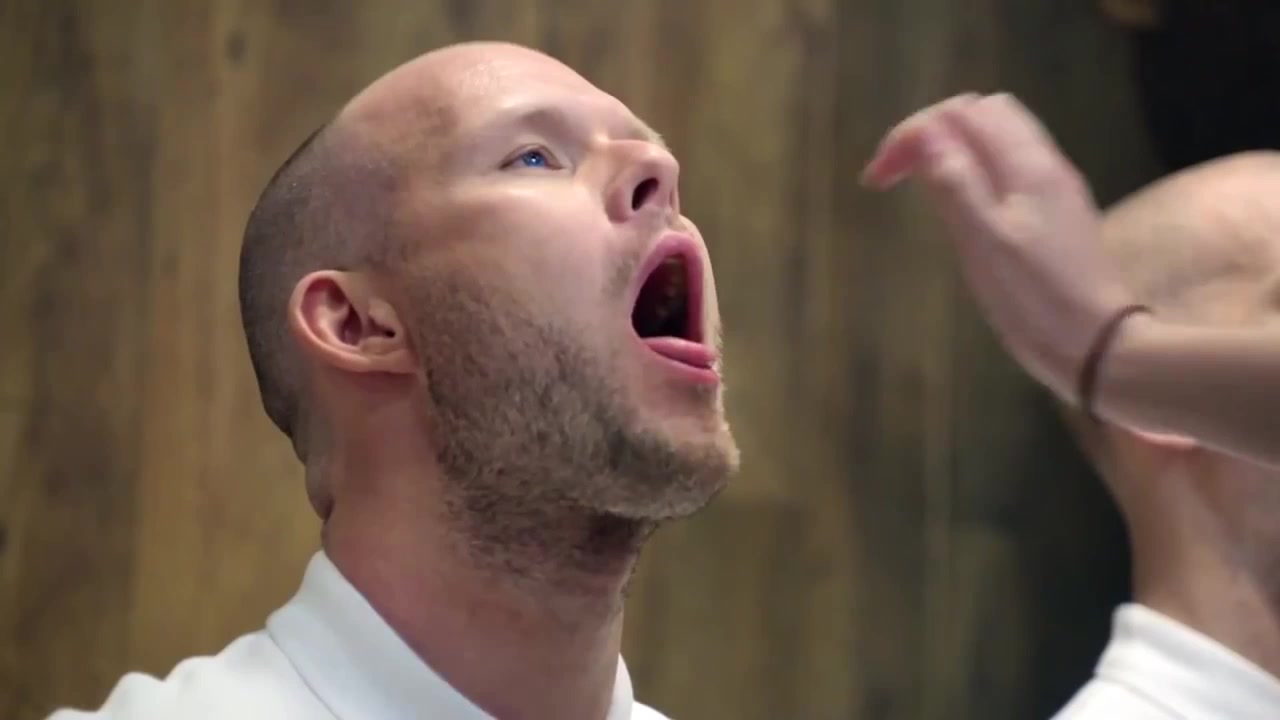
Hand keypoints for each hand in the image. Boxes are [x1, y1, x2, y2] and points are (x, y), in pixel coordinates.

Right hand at [861, 93, 1138, 405]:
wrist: (1099, 347)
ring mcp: (1055, 190)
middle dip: (933, 132)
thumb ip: (955, 182)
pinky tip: (962, 211)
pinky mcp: (1057, 216)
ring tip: (921, 190)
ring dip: (954, 152)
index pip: (963, 113)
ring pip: (999, 142)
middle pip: (985, 115)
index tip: (877, 179)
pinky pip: (1010, 172)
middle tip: (897, 176)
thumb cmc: (1035, 299)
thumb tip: (925, 131)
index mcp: (1026, 165)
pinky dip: (976, 174)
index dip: (912, 134)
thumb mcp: (984, 242)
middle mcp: (1045, 165)